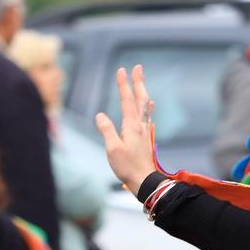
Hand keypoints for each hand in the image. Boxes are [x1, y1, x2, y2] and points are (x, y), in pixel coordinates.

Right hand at [93, 65, 159, 194]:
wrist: (145, 181)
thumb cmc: (128, 167)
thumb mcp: (112, 149)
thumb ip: (107, 130)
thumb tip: (100, 116)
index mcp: (131, 126)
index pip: (126, 100)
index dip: (123, 85)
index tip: (122, 70)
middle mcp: (140, 126)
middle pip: (140, 99)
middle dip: (138, 82)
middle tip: (138, 67)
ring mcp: (144, 132)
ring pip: (145, 106)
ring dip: (142, 91)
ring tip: (142, 82)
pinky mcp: (145, 138)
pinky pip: (147, 117)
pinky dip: (147, 107)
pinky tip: (149, 106)